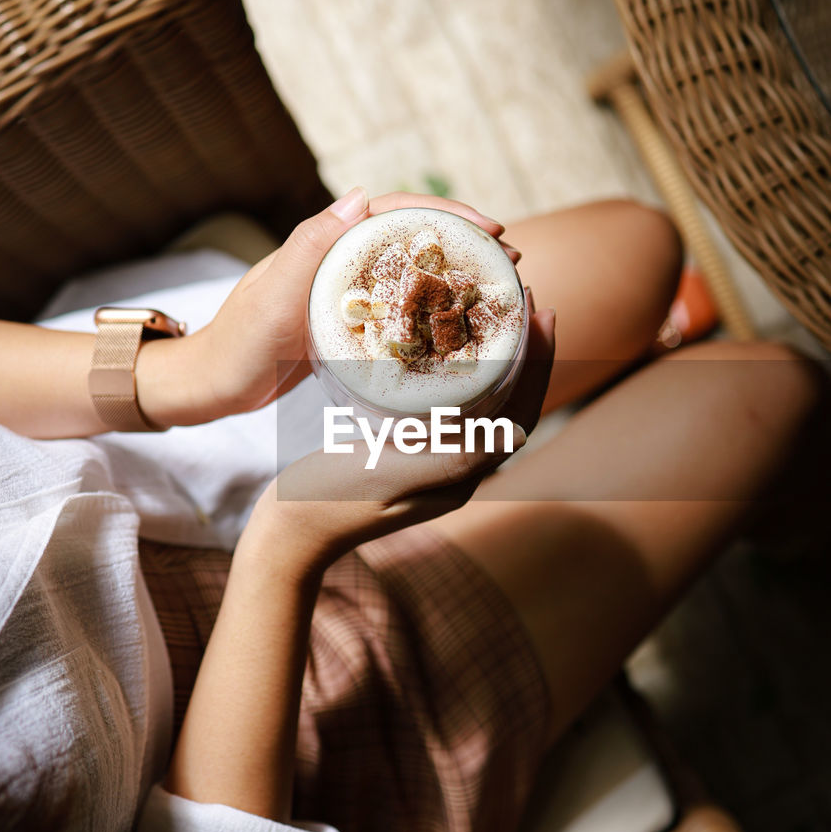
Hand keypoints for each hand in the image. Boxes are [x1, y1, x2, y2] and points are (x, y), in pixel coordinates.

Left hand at [148, 188, 519, 425]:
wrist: (212, 384)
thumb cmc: (238, 342)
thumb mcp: (273, 295)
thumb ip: (310, 245)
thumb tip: (360, 195)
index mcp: (327, 241)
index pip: (397, 212)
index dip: (449, 216)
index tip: (493, 229)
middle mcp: (339, 258)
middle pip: (413, 238)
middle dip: (464, 243)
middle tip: (510, 259)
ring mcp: (345, 290)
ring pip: (411, 271)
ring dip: (454, 275)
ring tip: (497, 288)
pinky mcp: (346, 321)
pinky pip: (399, 307)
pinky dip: (432, 310)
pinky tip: (458, 326)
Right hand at [251, 303, 554, 567]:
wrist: (290, 532)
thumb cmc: (331, 502)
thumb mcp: (390, 475)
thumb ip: (449, 459)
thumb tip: (517, 435)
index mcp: (461, 477)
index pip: (520, 414)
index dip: (538, 364)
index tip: (541, 312)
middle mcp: (456, 470)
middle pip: (509, 404)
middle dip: (525, 353)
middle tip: (526, 298)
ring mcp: (432, 462)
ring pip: (483, 402)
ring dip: (499, 357)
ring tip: (496, 313)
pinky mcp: (407, 452)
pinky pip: (450, 405)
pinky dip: (462, 370)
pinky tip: (447, 345)